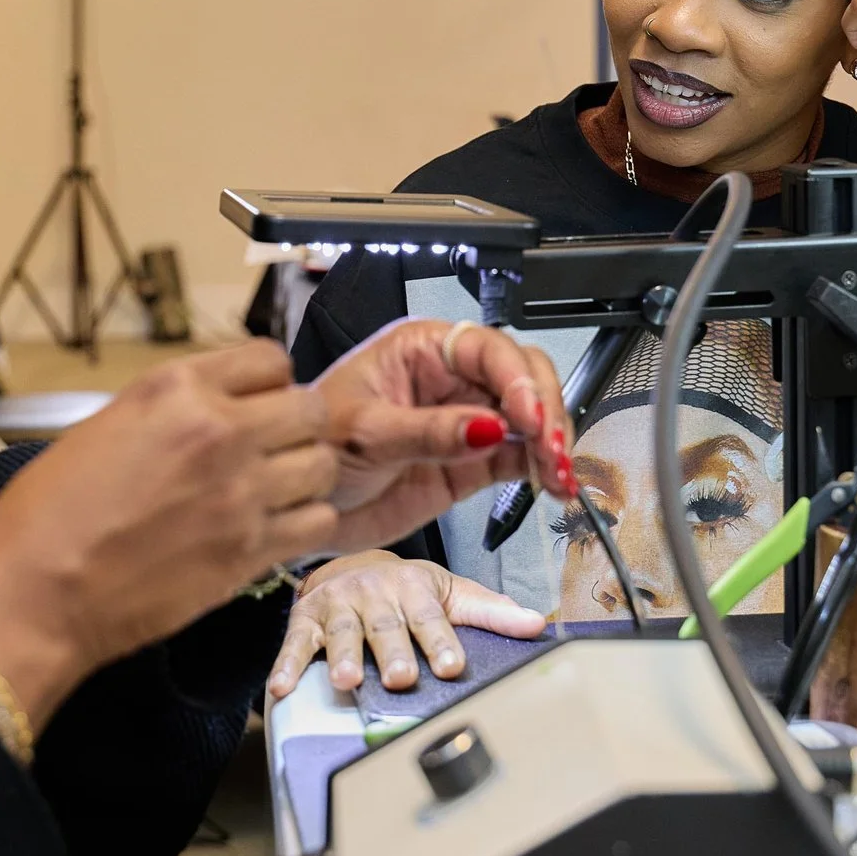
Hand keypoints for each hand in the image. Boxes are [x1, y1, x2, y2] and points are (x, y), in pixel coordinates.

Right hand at [0, 340, 336, 725]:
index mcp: (176, 389)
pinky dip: (305, 525)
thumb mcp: (104, 426)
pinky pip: (319, 523)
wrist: (35, 596)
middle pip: (311, 409)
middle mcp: (221, 431)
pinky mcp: (252, 552)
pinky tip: (277, 532)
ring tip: (278, 493)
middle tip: (275, 451)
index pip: (269, 358)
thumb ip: (170, 410)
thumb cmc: (45, 513)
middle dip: (299, 426)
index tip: (257, 405)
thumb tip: (210, 409)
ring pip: (323, 465)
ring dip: (307, 477)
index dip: (269, 383)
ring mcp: (243, 493)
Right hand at [266, 551, 545, 697]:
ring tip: (348, 681)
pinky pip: (296, 643)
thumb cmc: (407, 587)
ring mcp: (339, 605)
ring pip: (342, 633)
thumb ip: (491, 611)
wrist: (350, 564)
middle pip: (386, 626)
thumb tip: (538, 625)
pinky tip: (282, 688)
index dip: (441, 641)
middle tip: (402, 678)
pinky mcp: (306, 619)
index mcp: (414, 586)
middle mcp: (375, 593)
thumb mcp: (450, 592)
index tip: (452, 665)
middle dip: (393, 652)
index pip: (431, 616)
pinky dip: (287, 665)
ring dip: (344, 657)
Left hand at [312, 318, 574, 553]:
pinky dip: (541, 470)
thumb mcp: (364, 434)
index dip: (518, 379)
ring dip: (551, 443)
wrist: (299, 506)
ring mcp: (465, 420)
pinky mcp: (472, 462)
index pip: (487, 349)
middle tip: (551, 448)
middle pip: (521, 375)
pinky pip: (518, 457)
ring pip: (529, 417)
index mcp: (420, 349)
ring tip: (557, 475)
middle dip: (544, 409)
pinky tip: (554, 485)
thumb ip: (429, 432)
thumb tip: (488, 427)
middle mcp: (450, 378)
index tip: (531, 418)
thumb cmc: (314, 448)